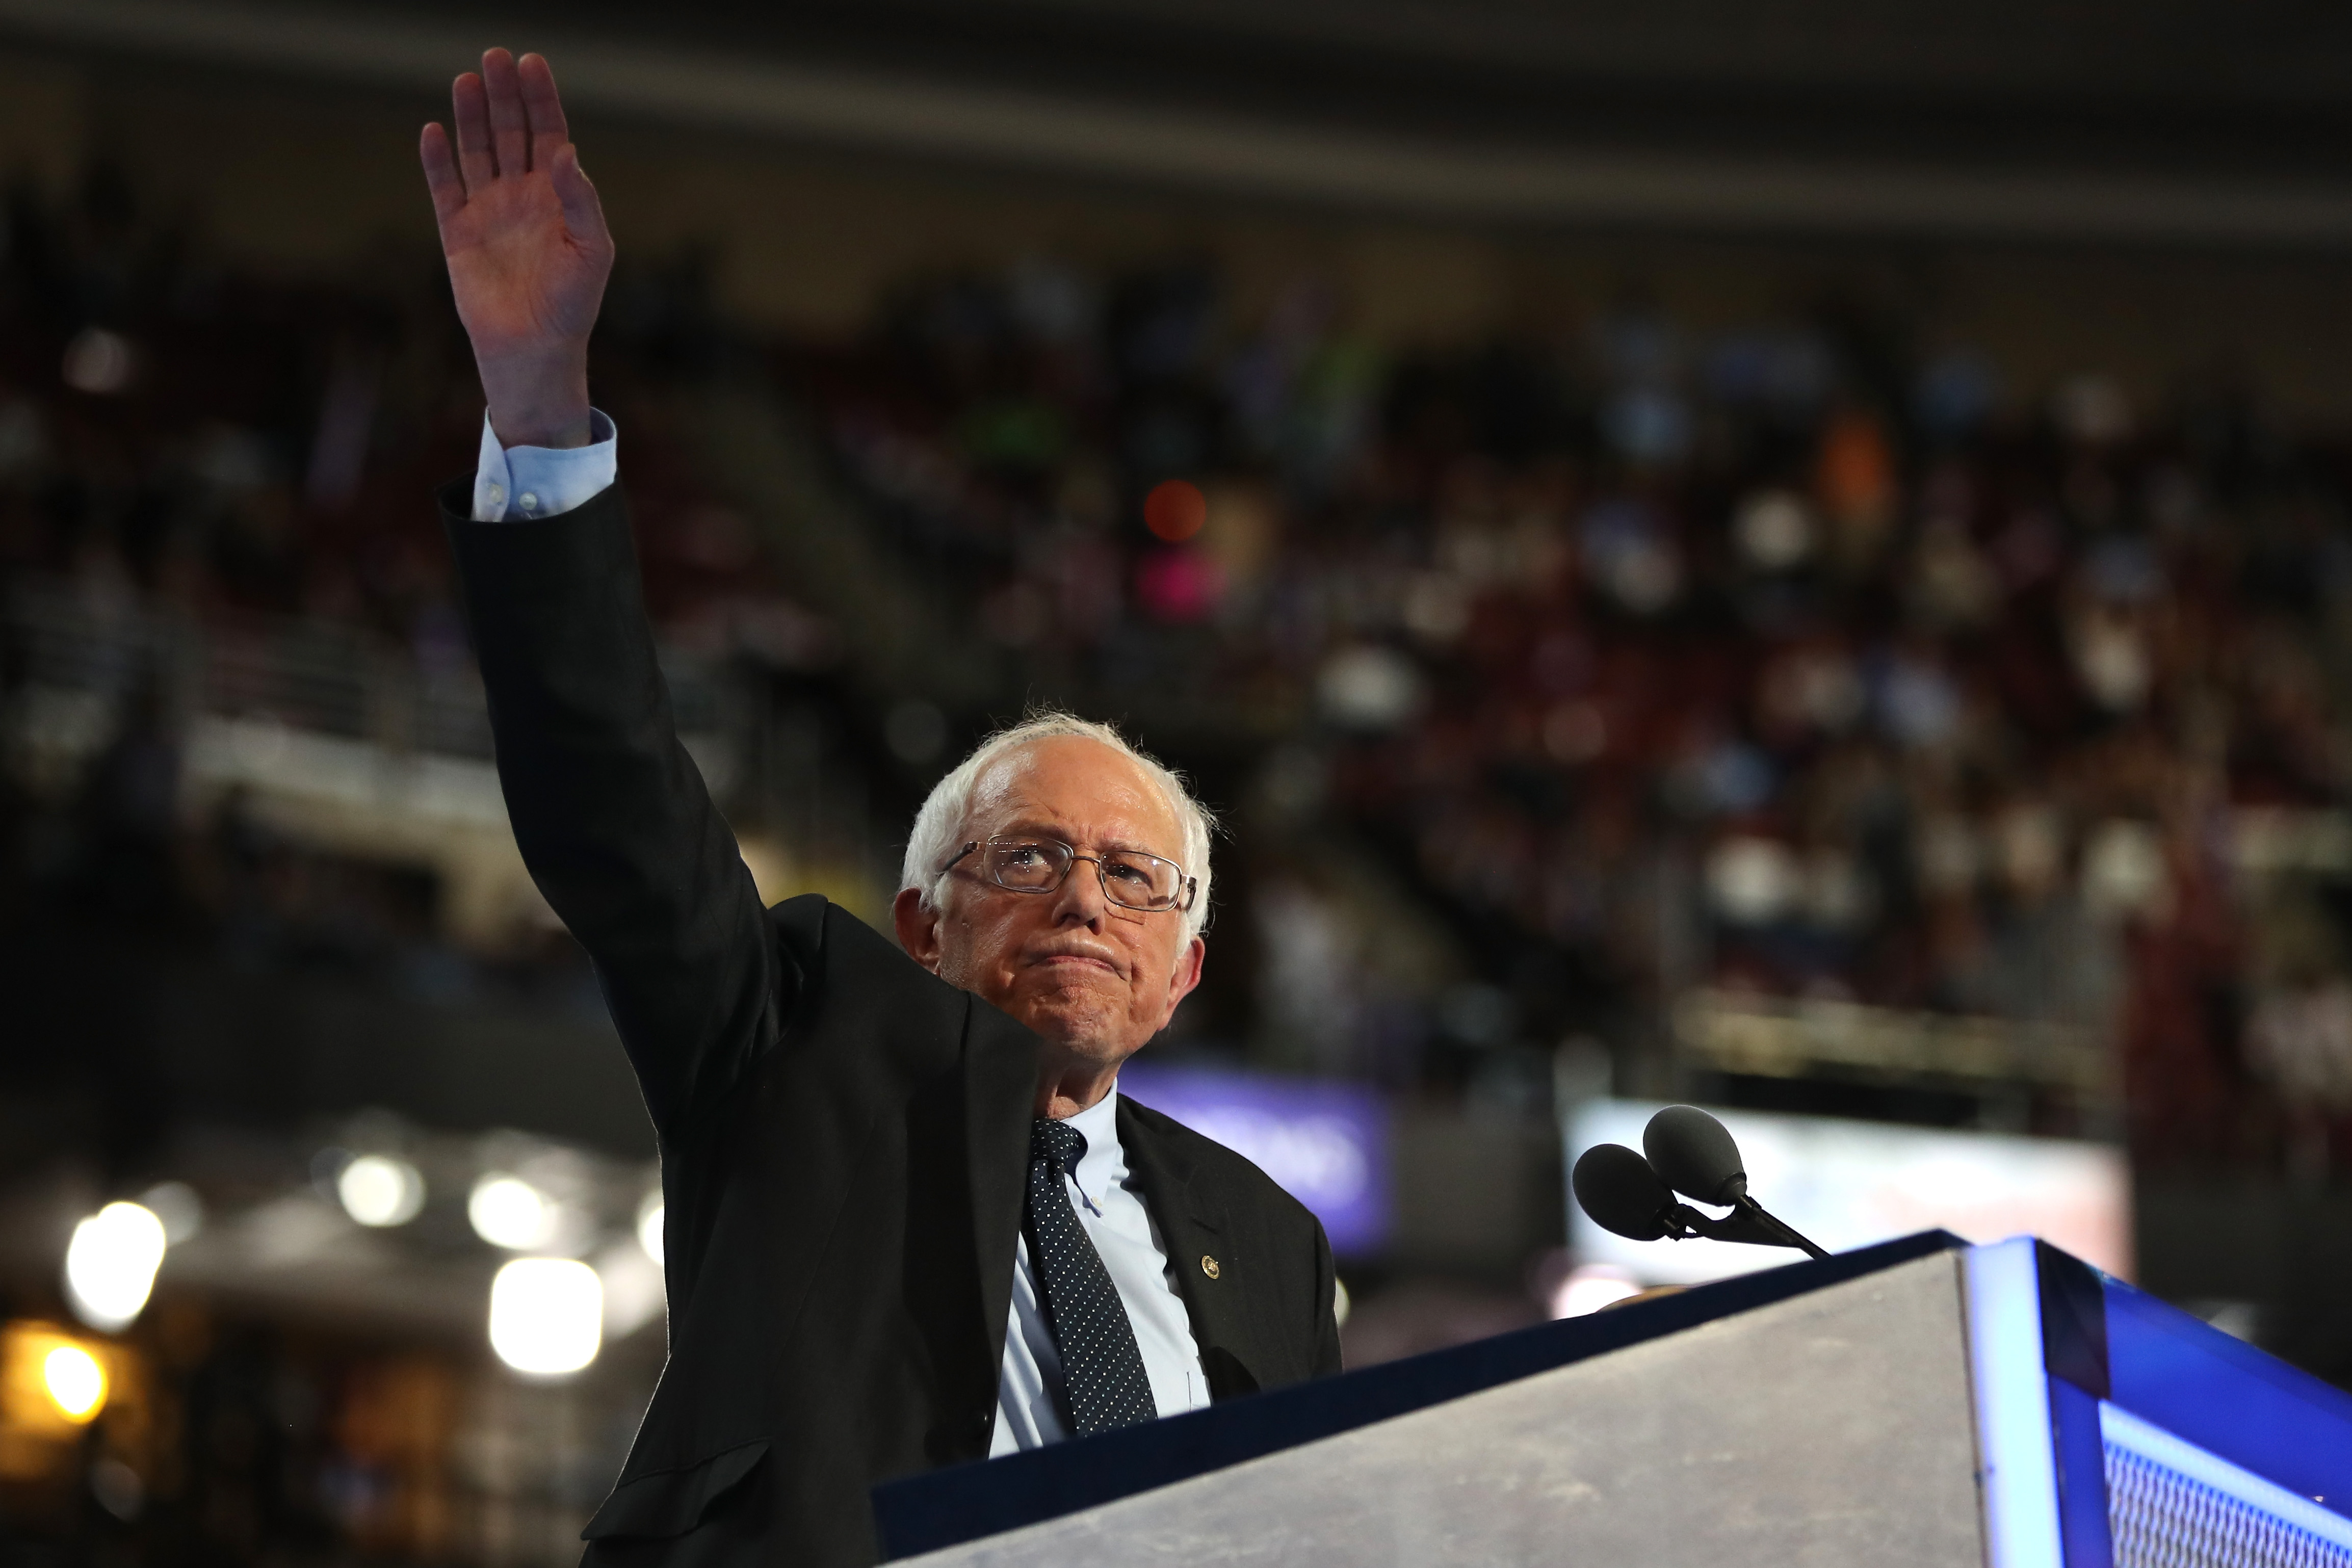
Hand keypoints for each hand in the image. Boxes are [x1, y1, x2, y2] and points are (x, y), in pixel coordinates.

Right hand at [421, 50, 612, 448]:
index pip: (549, 134)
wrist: (535, 349)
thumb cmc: (572, 304)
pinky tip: (434, 131)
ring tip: (466, 79)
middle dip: (504, 95)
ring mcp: (487, 210)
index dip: (541, 99)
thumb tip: (564, 151)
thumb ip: (581, 200)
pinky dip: (437, 161)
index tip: (532, 64)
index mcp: (559, 196)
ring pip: (476, 151)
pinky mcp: (457, 233)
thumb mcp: (592, 251)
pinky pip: (444, 188)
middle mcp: (522, 195)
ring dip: (471, 116)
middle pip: (510, 132)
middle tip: (496, 57)